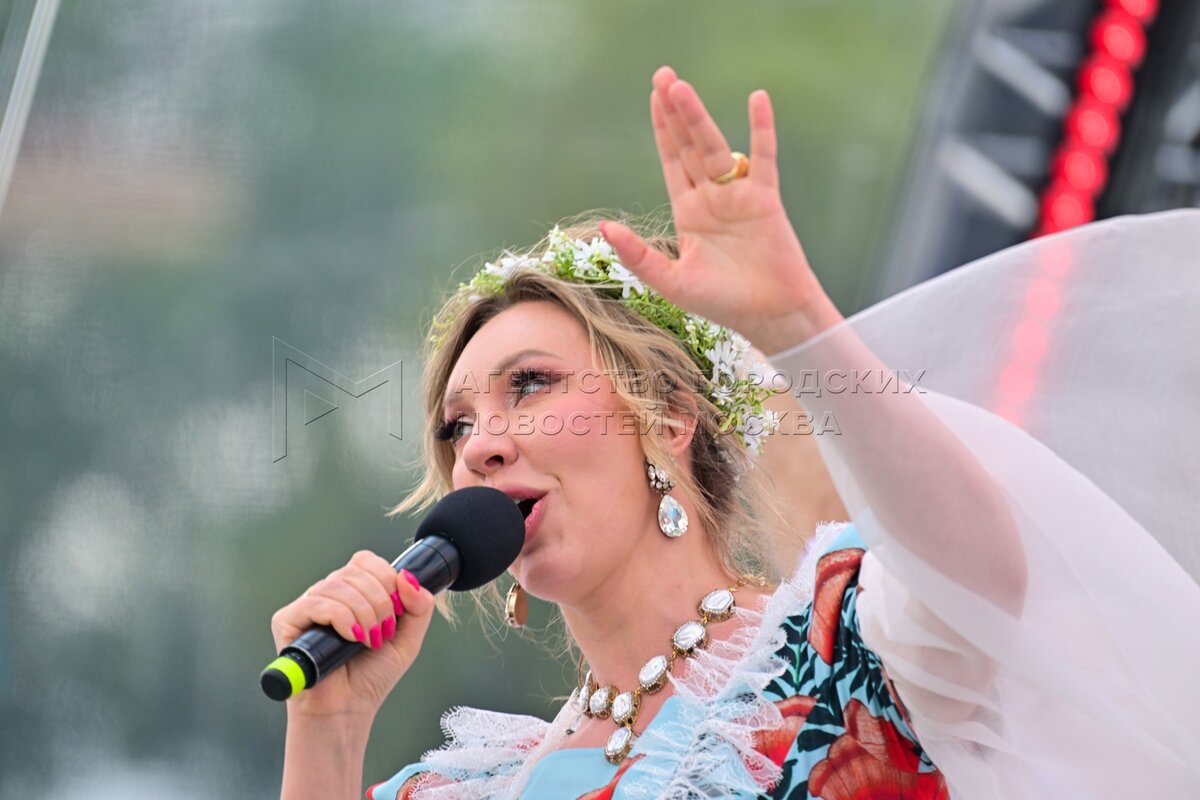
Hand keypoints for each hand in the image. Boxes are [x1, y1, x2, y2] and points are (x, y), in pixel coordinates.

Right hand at [270, 550, 435, 719]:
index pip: (366, 561)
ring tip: (369, 640)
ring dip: (364, 612)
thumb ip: (419, 607)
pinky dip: (343, 618)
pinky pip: (317, 603)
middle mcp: (328, 594)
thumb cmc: (370, 676)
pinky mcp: (287, 621)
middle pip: (355, 571)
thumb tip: (408, 577)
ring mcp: (306, 605)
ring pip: (338, 585)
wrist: (346, 710)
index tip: (396, 612)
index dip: (386, 579)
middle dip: (380, 601)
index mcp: (352, 592)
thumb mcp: (407, 639)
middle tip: (383, 632)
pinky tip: (352, 638)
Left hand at [600, 66, 842, 354]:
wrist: (770, 316)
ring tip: (681, 87)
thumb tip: (605, 227)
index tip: (653, 98)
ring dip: (698, 117)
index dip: (661, 130)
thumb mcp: (671, 282)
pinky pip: (765, 158)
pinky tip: (757, 100)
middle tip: (663, 75)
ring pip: (715, 147)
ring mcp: (739, 196)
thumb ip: (639, 255)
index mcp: (689, 213)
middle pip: (689, 146)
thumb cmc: (723, 303)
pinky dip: (762, 129)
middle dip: (675, 111)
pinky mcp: (766, 200)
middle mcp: (712, 198)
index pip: (671, 161)